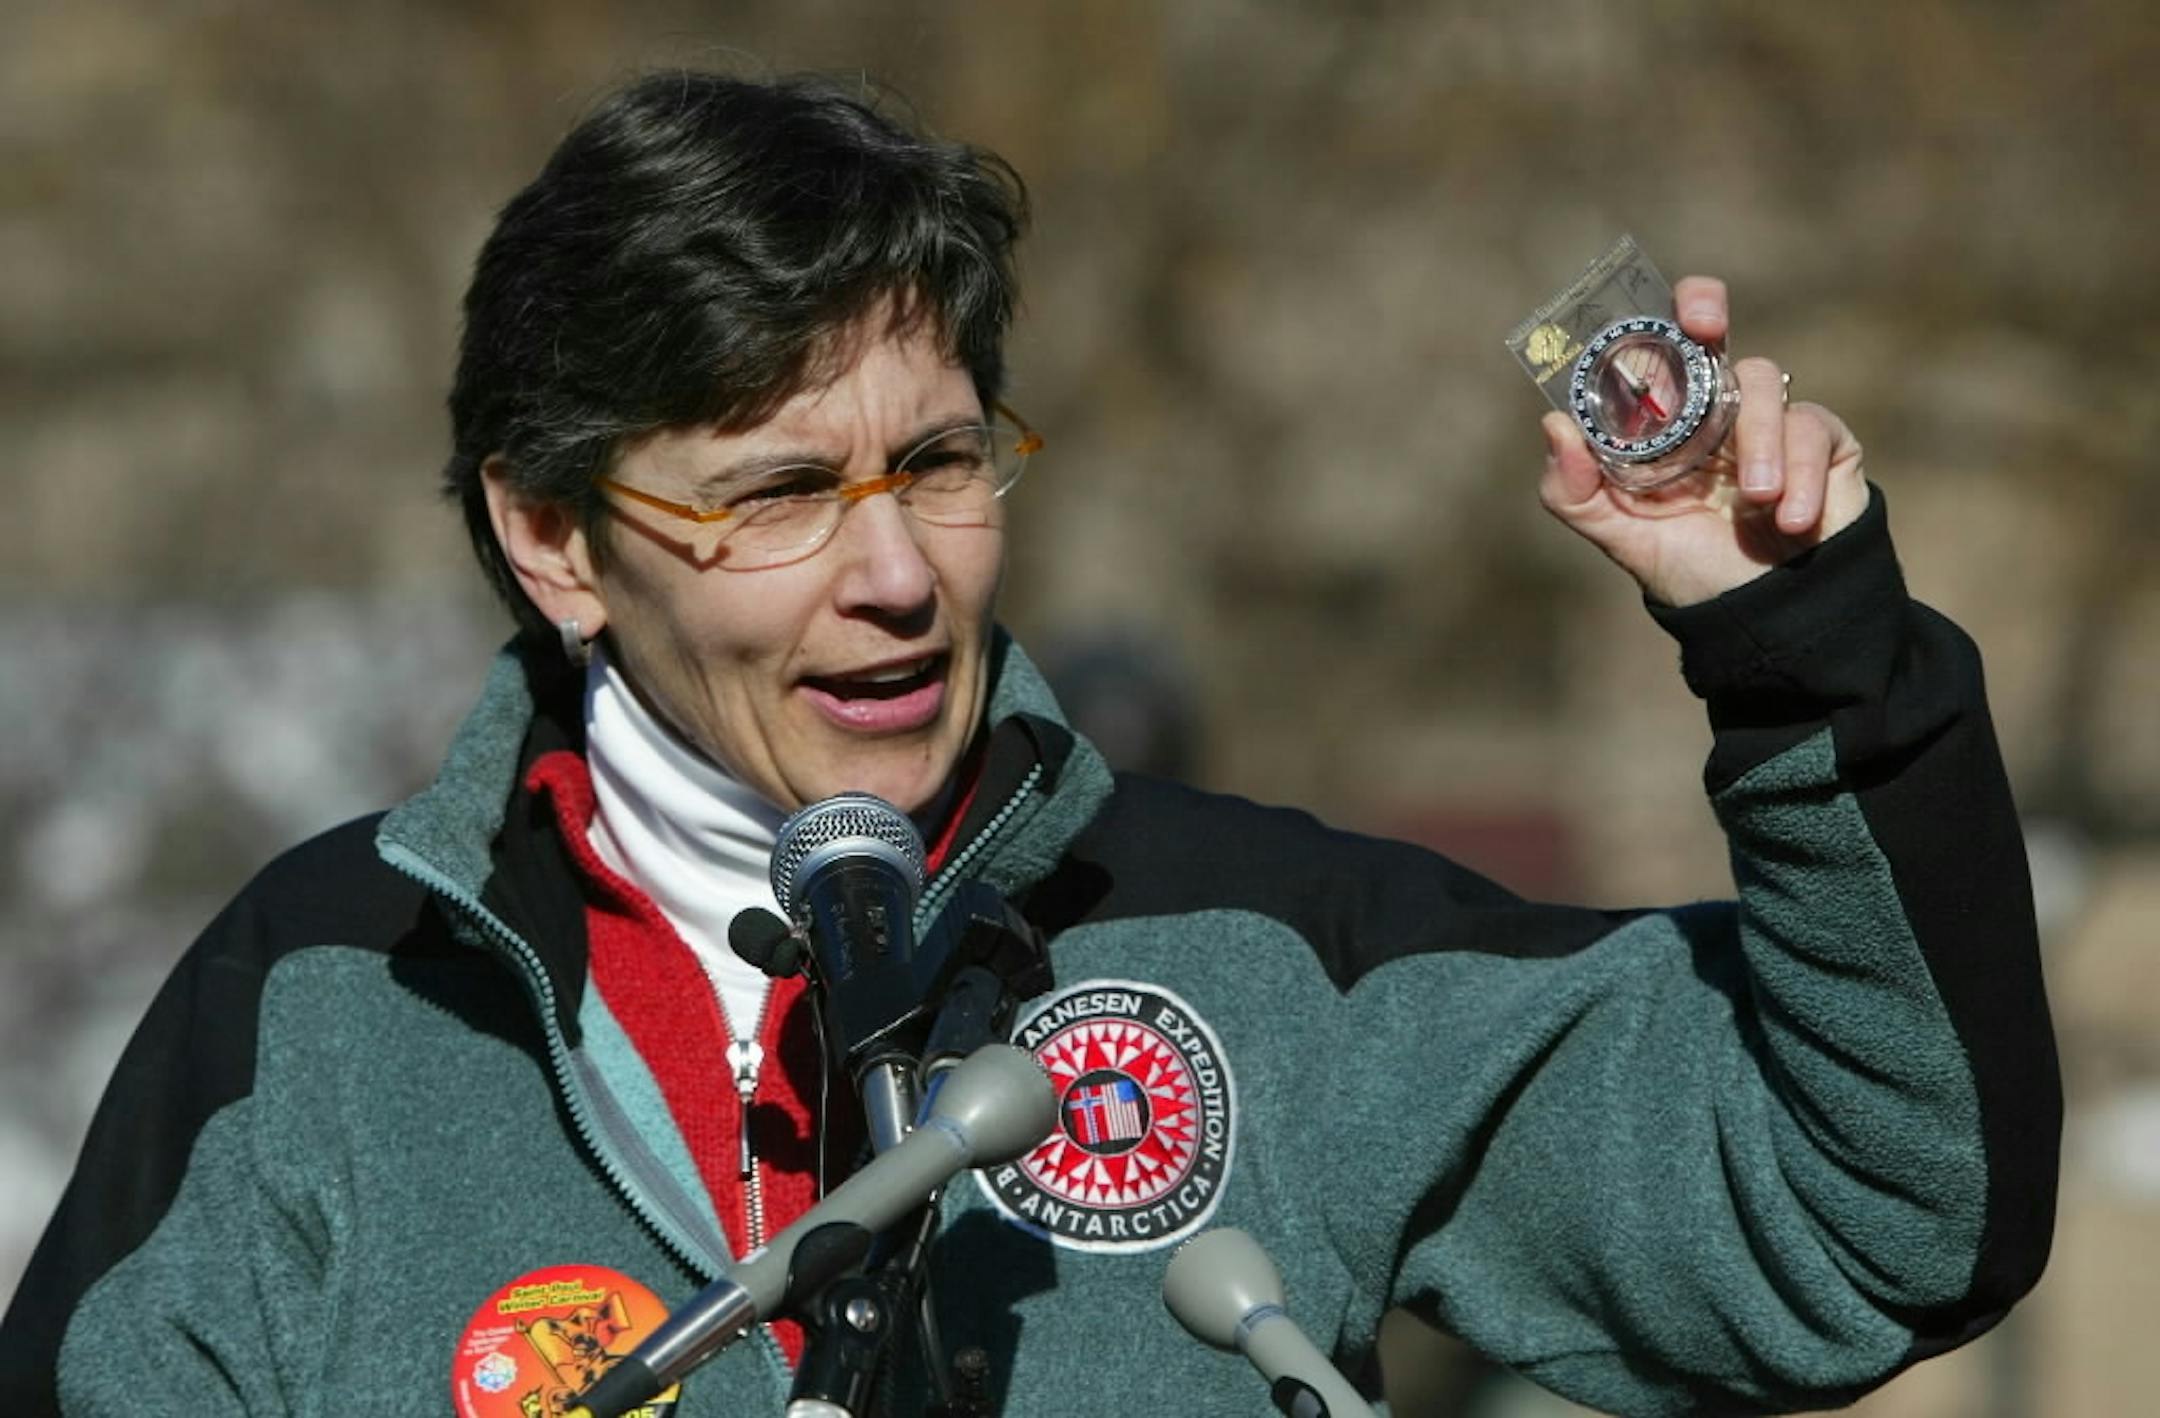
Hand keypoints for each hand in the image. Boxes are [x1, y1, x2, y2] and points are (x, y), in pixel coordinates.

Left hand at [1537, 276, 1868, 606]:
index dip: (1660, 316)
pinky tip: (1791, 519)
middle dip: (1706, 313)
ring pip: (1762, 385)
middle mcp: (1718, 409)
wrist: (1761, 618)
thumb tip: (1555, 427)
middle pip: (1715, 332)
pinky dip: (1800, 474)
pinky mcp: (1825, 445)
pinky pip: (1812, 429)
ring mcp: (1772, 421)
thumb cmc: (1691, 568)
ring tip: (1754, 500)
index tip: (1657, 312)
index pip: (1663, 348)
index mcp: (1670, 421)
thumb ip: (1575, 492)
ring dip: (1759, 440)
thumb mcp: (1620, 535)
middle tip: (1705, 327)